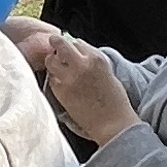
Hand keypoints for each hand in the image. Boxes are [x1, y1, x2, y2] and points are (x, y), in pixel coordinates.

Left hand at [18, 25, 138, 146]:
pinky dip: (54, 79)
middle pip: (60, 45)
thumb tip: (78, 56)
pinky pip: (51, 79)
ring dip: (52, 62)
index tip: (70, 49)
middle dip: (56, 44)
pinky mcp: (61, 92)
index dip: (72, 46)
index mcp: (96, 58)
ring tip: (58, 69)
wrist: (112, 124)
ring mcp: (69, 78)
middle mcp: (81, 65)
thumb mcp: (107, 73)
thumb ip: (92, 62)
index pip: (77, 42)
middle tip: (54, 46)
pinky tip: (61, 84)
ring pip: (50, 60)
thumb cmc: (115, 102)